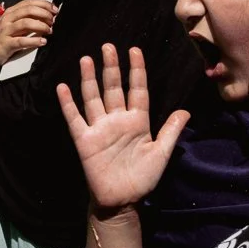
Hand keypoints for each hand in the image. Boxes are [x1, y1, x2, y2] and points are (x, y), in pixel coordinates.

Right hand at [0, 0, 56, 79]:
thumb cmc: (3, 39)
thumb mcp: (13, 25)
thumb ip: (27, 19)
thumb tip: (47, 15)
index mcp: (10, 12)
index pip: (29, 2)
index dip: (44, 4)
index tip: (55, 10)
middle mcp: (7, 19)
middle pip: (28, 10)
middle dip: (44, 14)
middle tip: (53, 21)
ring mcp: (5, 31)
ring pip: (26, 23)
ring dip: (41, 26)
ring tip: (50, 31)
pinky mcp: (5, 44)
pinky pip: (22, 41)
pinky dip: (34, 41)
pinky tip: (43, 42)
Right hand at [57, 44, 189, 210]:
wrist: (122, 201)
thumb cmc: (142, 178)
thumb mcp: (161, 153)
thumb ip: (171, 131)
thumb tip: (185, 111)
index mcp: (138, 121)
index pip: (137, 90)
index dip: (137, 71)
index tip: (135, 50)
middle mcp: (117, 120)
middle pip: (114, 88)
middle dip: (111, 67)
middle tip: (108, 46)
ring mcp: (100, 129)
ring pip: (93, 98)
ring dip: (89, 79)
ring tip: (86, 59)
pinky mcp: (85, 141)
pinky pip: (75, 119)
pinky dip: (68, 104)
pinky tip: (63, 88)